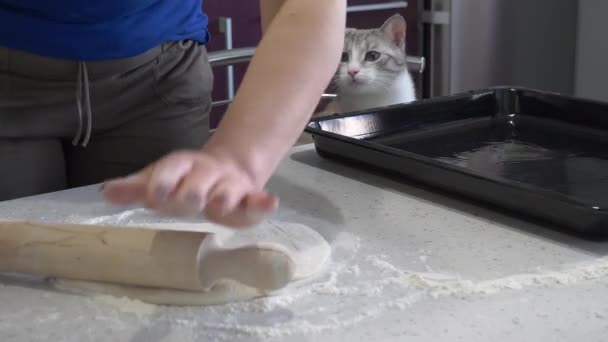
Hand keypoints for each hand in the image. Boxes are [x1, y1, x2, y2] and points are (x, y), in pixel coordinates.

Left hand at [101, 150, 278, 227]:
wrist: (228, 169)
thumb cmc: (186, 180)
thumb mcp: (160, 179)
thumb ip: (136, 187)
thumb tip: (104, 192)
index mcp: (182, 166)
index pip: (171, 170)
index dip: (163, 182)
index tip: (154, 196)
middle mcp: (206, 173)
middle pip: (198, 183)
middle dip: (192, 192)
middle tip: (187, 201)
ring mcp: (230, 185)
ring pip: (227, 191)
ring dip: (224, 197)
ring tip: (220, 204)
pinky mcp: (250, 198)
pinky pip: (258, 200)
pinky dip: (263, 202)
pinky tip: (269, 202)